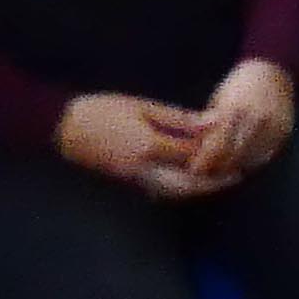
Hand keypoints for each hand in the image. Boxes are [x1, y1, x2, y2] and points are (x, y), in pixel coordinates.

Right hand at [55, 92, 221, 197]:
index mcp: (150, 145)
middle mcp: (143, 168)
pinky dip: (178, 189)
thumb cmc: (101, 109)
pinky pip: (158, 190)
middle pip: (188, 183)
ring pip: (173, 192)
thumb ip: (178, 118)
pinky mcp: (126, 181)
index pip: (193, 154)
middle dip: (213, 182)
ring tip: (218, 180)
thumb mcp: (142, 106)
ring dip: (198, 190)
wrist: (61, 126)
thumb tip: (211, 123)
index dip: (216, 151)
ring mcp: (133, 178)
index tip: (235, 145)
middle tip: (236, 175)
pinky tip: (190, 182)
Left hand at [183, 60, 296, 186]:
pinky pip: (266, 155)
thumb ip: (209, 123)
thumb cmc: (239, 86)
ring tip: (222, 173)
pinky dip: (253, 163)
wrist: (273, 73)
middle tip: (206, 176)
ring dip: (235, 168)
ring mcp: (273, 126)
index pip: (216, 144)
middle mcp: (256, 119)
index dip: (204, 160)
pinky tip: (242, 165)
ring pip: (250, 159)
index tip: (194, 169)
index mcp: (234, 109)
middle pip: (233, 155)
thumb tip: (192, 148)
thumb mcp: (219, 101)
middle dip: (218, 168)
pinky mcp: (284, 132)